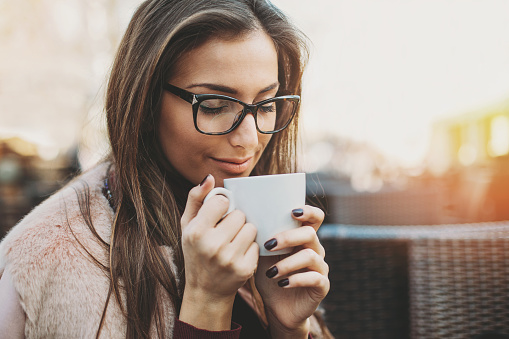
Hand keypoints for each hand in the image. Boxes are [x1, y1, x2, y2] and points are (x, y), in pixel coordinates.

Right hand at [179, 175, 258, 329]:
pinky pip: (257, 244)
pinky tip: (239, 254)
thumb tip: (210, 178)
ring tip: (233, 242)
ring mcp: (229, 259)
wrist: (205, 290)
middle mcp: (212, 246)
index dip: (221, 207)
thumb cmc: (195, 251)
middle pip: (239, 215)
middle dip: (234, 220)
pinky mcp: (245, 269)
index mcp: (196, 232)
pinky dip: (250, 247)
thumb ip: (196, 198)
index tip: (217, 216)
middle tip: (225, 232)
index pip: (221, 202)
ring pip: (251, 228)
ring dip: (245, 232)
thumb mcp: (187, 225)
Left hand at [254, 206, 328, 337]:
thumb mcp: (263, 256)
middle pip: (309, 233)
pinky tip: (282, 283)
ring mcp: (320, 268)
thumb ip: (262, 238)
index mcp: (303, 239)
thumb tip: (246, 219)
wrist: (277, 308)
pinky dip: (296, 279)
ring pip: (310, 256)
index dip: (308, 211)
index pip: (315, 218)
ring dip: (287, 263)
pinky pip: (314, 278)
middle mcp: (315, 250)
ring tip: (271, 272)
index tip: (291, 212)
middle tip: (268, 246)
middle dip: (288, 237)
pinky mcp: (322, 286)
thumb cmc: (270, 276)